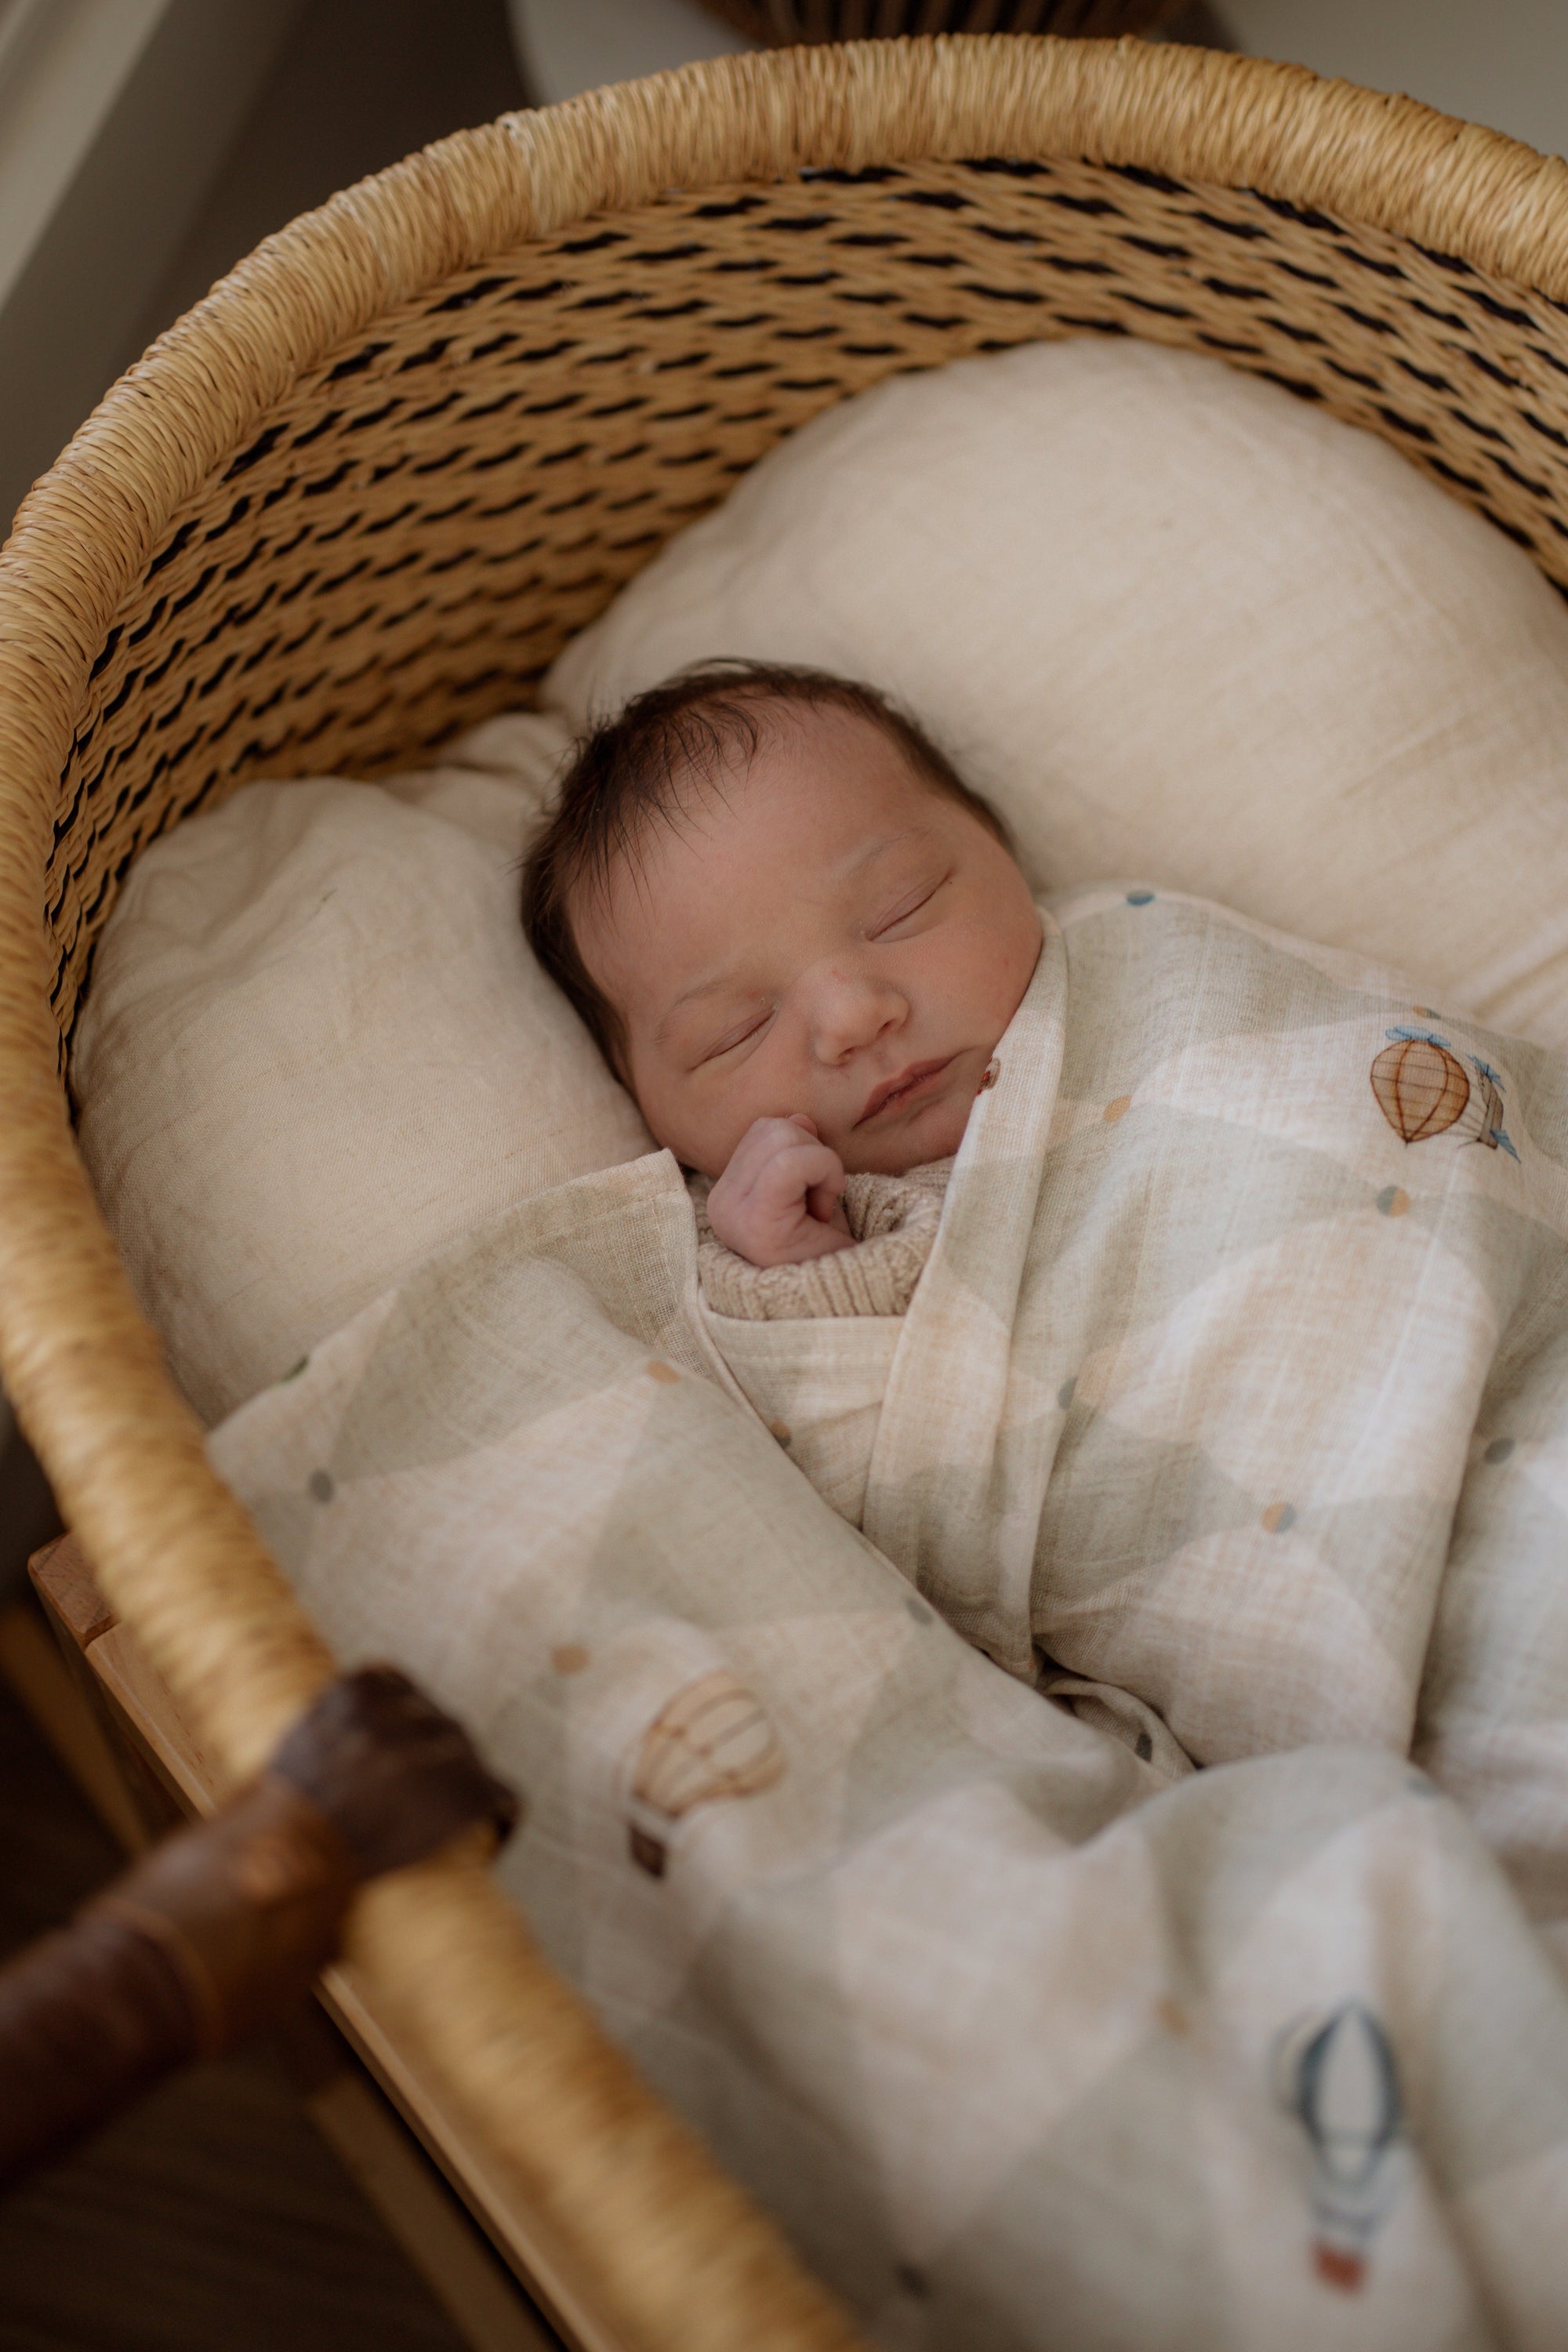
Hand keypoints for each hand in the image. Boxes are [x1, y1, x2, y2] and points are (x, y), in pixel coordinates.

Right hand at [706, 1115, 854, 1267]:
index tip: (815, 1196)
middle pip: (772, 1127)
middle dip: (813, 1153)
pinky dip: (825, 1172)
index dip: (805, 1149)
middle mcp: (719, 1203)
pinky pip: (794, 1162)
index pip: (763, 1130)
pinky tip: (826, 1208)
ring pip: (784, 1135)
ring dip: (822, 1165)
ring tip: (821, 1209)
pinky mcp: (755, 1221)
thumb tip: (799, 1115)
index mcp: (727, 1195)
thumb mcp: (811, 1189)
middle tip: (820, 1203)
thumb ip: (798, 1150)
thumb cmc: (827, 1249)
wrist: (843, 1301)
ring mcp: (732, 1213)